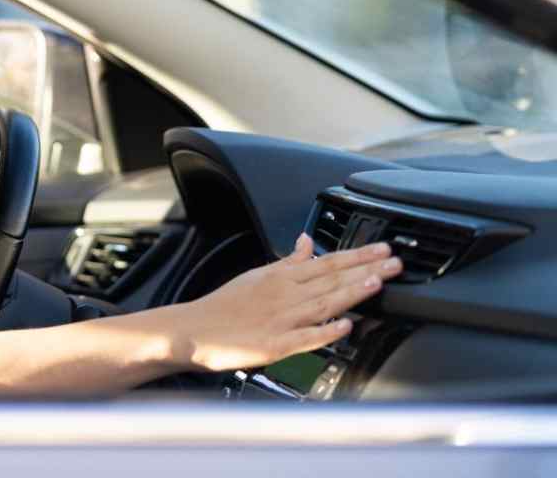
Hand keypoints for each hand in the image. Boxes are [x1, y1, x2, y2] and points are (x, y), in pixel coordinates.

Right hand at [174, 234, 401, 371]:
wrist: (193, 330)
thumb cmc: (224, 305)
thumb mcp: (256, 275)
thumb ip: (288, 262)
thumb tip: (307, 241)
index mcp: (280, 277)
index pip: (327, 263)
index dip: (358, 256)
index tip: (383, 250)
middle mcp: (284, 295)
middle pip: (331, 281)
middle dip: (365, 270)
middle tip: (394, 263)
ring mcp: (279, 320)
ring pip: (321, 304)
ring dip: (350, 293)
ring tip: (376, 284)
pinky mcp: (272, 346)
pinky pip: (302, 339)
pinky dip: (324, 332)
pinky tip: (343, 327)